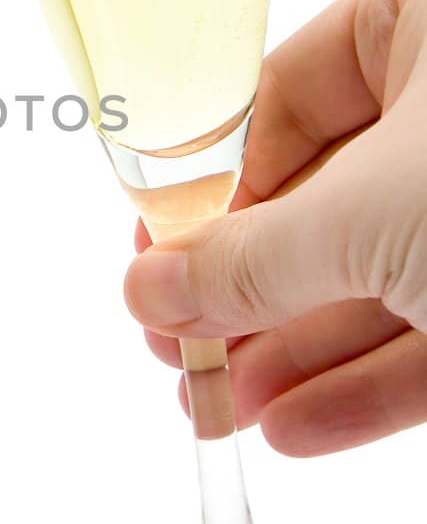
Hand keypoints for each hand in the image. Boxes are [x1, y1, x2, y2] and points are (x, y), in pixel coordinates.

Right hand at [124, 0, 426, 456]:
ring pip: (378, 277)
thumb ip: (246, 259)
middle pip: (324, 200)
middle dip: (246, 292)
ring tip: (213, 408)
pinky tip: (292, 426)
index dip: (211, 187)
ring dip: (289, 351)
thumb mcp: (365, 217)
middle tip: (175, 348)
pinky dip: (367, 384)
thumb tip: (145, 288)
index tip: (157, 259)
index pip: (285, 97)